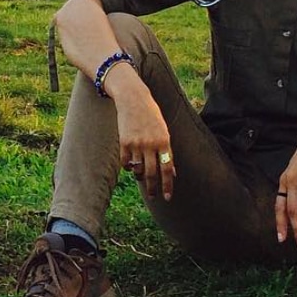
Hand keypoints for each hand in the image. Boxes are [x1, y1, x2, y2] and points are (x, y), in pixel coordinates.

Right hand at [114, 81, 176, 200]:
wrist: (133, 99)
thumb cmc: (151, 116)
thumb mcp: (164, 131)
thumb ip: (168, 152)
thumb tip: (172, 172)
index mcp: (164, 141)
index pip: (167, 169)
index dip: (168, 185)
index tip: (168, 197)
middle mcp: (150, 144)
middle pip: (152, 173)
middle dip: (153, 188)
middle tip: (153, 197)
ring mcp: (136, 144)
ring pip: (138, 169)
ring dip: (140, 176)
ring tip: (141, 177)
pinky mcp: (124, 142)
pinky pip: (126, 162)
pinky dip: (128, 167)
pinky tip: (131, 166)